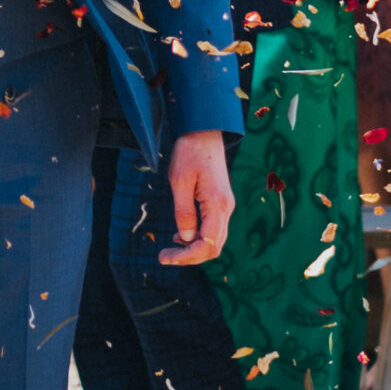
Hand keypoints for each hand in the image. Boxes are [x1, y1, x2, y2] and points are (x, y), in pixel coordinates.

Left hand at [160, 129, 232, 265]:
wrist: (204, 132)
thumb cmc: (189, 152)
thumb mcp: (179, 181)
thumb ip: (184, 212)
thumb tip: (185, 239)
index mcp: (218, 204)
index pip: (207, 244)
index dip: (187, 256)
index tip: (165, 257)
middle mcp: (226, 209)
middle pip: (213, 247)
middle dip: (189, 257)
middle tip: (164, 257)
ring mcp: (225, 206)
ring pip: (215, 241)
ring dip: (193, 250)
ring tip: (169, 250)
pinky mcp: (220, 203)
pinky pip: (212, 229)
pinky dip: (197, 239)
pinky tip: (179, 236)